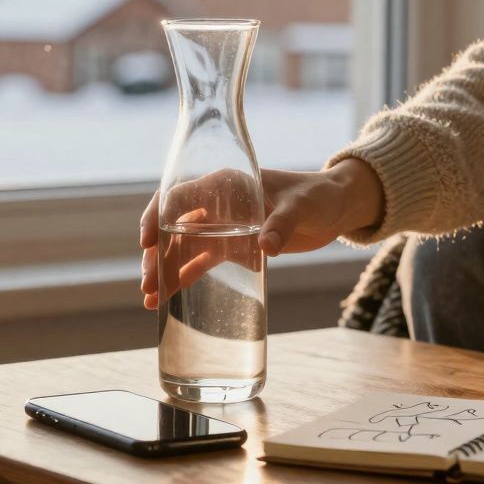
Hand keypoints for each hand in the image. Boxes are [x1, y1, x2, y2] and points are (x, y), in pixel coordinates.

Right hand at [139, 159, 384, 309]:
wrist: (336, 208)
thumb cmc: (318, 197)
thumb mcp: (302, 206)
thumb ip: (283, 224)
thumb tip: (266, 246)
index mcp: (226, 183)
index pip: (179, 196)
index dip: (157, 216)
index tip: (146, 242)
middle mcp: (217, 203)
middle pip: (174, 227)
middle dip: (157, 256)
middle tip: (148, 284)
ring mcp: (223, 226)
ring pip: (183, 248)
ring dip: (165, 272)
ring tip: (150, 299)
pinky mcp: (233, 246)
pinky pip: (201, 262)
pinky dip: (184, 278)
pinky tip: (169, 299)